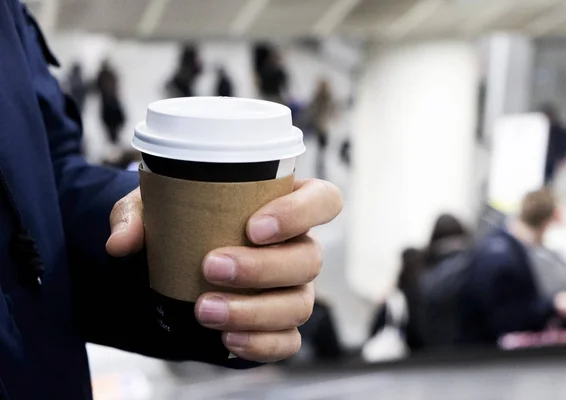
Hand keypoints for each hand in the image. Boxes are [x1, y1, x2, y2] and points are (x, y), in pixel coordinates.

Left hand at [106, 179, 342, 362]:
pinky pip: (287, 341)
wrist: (174, 263)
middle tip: (211, 267)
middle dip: (262, 268)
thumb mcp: (154, 206)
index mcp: (284, 205)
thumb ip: (135, 215)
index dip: (302, 213)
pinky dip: (259, 344)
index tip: (254, 227)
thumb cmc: (181, 222)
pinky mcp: (280, 325)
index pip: (324, 201)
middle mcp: (298, 247)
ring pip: (300, 304)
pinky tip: (225, 340)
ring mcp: (294, 289)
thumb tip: (122, 242)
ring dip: (254, 310)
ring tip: (205, 310)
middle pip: (309, 259)